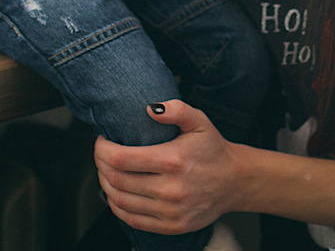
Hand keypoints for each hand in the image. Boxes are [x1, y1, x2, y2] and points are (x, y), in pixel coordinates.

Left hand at [94, 101, 239, 235]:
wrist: (234, 181)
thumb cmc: (212, 147)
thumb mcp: (199, 120)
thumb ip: (176, 109)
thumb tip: (149, 108)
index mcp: (174, 160)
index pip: (122, 158)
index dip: (103, 149)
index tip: (102, 139)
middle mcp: (170, 189)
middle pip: (117, 180)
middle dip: (100, 165)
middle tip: (100, 153)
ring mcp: (170, 211)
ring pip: (120, 201)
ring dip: (105, 185)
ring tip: (105, 170)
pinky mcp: (171, 226)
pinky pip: (132, 220)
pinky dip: (117, 206)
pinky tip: (115, 192)